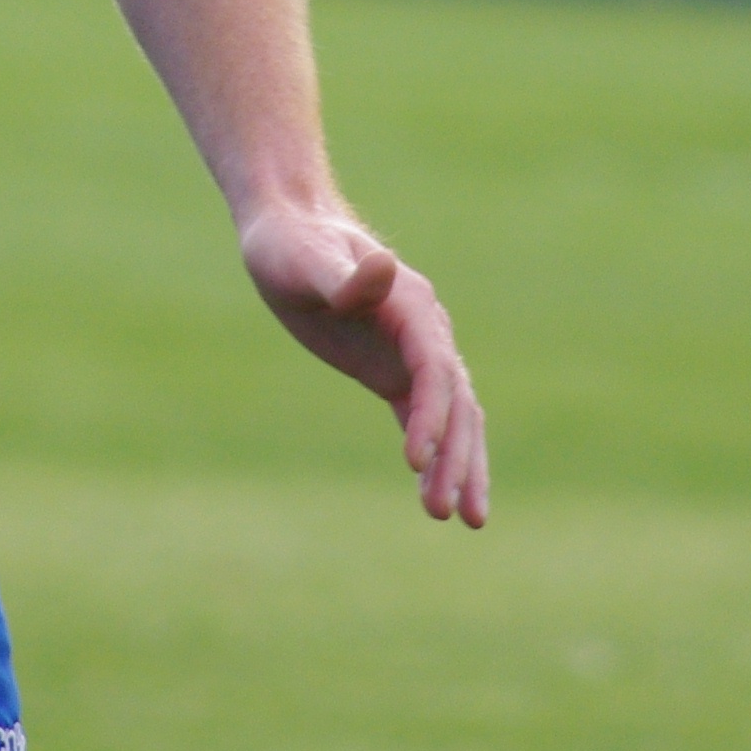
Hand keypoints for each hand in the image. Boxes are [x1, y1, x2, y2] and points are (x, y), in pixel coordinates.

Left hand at [240, 198, 487, 526]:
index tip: (415, 462)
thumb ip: (345, 276)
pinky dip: (436, 454)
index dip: (431, 416)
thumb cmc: (291, 244)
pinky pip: (425, 417)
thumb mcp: (307, 260)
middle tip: (453, 515)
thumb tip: (385, 268)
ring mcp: (413, 352)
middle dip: (458, 456)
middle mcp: (424, 329)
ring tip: (462, 521)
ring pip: (453, 415)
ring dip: (460, 464)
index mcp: (410, 303)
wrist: (288, 230)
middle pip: (456, 400)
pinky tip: (433, 497)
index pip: (434, 368)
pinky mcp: (394, 370)